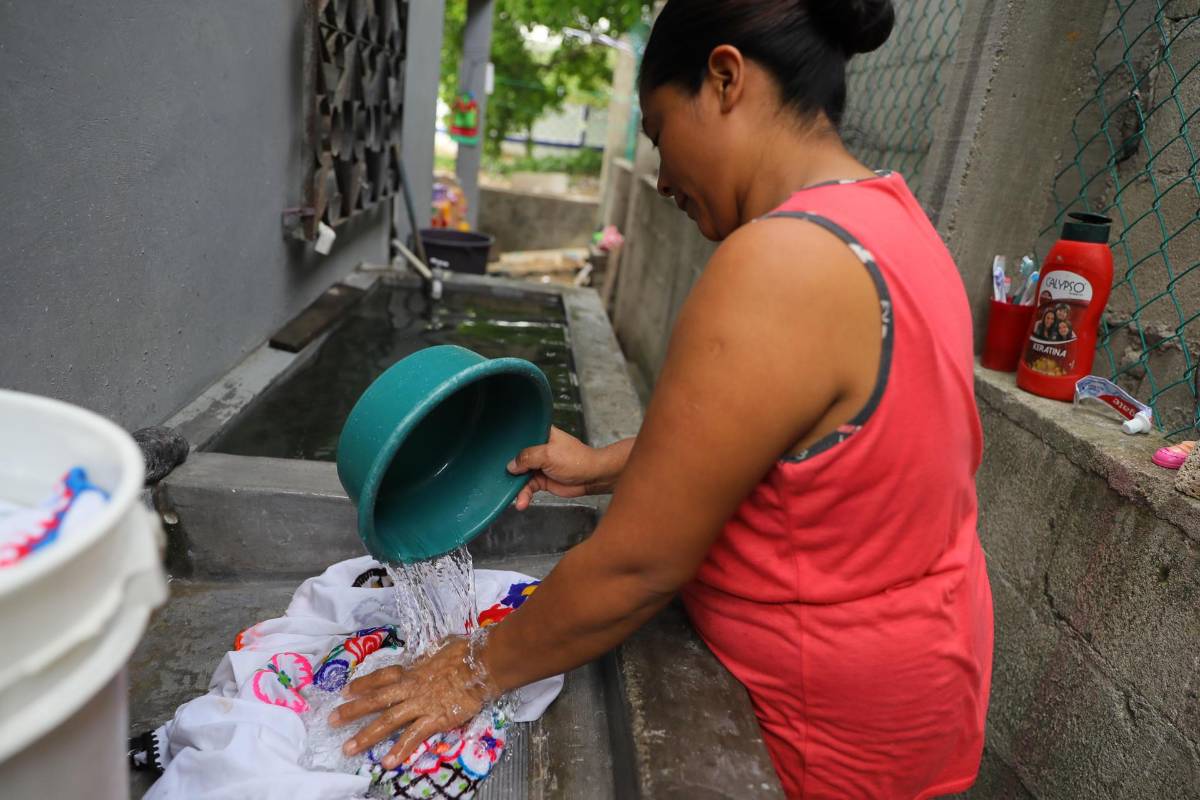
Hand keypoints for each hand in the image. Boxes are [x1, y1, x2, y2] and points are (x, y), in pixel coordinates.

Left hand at [329, 637, 493, 769]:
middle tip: (331, 720)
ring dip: (366, 735)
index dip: (363, 685)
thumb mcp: (443, 647)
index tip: (346, 690)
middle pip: (376, 700)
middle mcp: (411, 688)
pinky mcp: (435, 719)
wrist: (485, 662)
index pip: (382, 677)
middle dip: (352, 711)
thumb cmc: (468, 651)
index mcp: (413, 670)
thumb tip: (432, 651)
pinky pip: (413, 737)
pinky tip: (387, 762)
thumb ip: (432, 654)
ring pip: (387, 721)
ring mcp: (421, 704)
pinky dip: (399, 750)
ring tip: (348, 748)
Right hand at [507, 427, 628, 509]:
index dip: (508, 444)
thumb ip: (527, 457)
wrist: (591, 478)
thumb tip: (511, 465)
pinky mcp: (541, 480)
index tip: (496, 453)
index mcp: (540, 435)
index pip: (520, 436)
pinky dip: (524, 495)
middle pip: (516, 458)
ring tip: (517, 498)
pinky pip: (527, 488)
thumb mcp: (549, 454)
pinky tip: (522, 502)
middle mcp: (537, 449)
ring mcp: (539, 465)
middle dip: (509, 470)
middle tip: (501, 480)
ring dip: (516, 488)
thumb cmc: (577, 460)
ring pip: (520, 476)